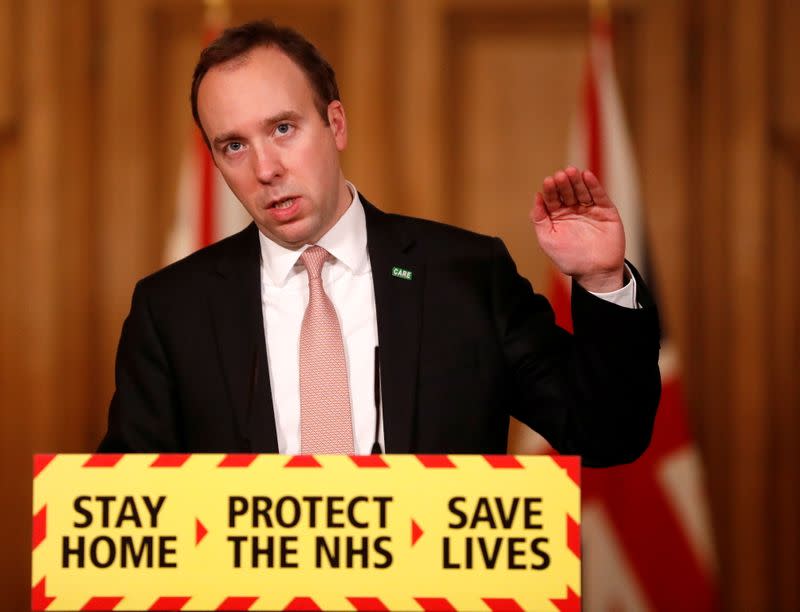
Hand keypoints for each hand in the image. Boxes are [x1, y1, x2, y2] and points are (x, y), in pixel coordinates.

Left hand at [530, 167, 625, 292]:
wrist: (595, 272)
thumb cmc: (569, 259)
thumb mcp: (548, 239)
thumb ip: (539, 219)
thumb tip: (536, 197)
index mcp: (557, 216)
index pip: (552, 198)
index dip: (550, 190)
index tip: (547, 182)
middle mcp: (573, 210)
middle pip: (567, 192)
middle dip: (563, 183)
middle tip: (560, 175)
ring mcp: (590, 209)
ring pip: (582, 191)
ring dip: (577, 181)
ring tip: (572, 171)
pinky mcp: (606, 211)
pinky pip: (599, 196)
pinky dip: (594, 186)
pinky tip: (587, 176)